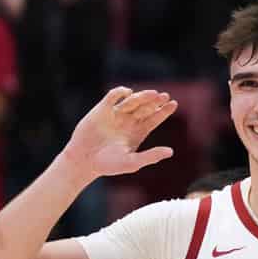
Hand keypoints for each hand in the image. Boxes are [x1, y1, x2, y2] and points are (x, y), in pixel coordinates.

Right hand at [62, 87, 177, 179]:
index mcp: (138, 132)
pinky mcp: (102, 110)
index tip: (173, 104)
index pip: (154, 118)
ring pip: (132, 101)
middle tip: (164, 97)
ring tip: (153, 94)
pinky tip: (128, 92)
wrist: (84, 161)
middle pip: (146, 107)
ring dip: (143, 96)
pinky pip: (113, 96)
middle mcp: (129, 121)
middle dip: (156, 101)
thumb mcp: (132, 162)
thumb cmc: (108, 165)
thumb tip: (170, 152)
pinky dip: (120, 92)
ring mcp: (116, 114)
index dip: (164, 111)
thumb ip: (151, 156)